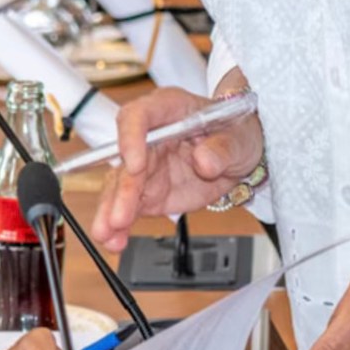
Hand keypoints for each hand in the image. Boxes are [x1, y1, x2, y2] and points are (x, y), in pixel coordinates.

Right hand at [92, 87, 264, 251]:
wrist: (239, 155)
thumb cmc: (236, 132)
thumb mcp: (240, 137)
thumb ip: (223, 148)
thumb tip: (204, 161)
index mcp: (168, 108)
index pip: (139, 116)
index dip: (131, 138)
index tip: (135, 165)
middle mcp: (149, 137)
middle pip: (124, 159)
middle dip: (120, 190)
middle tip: (118, 216)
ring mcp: (146, 166)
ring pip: (120, 187)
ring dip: (111, 212)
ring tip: (109, 235)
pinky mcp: (148, 191)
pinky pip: (129, 208)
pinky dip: (120, 226)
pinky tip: (116, 240)